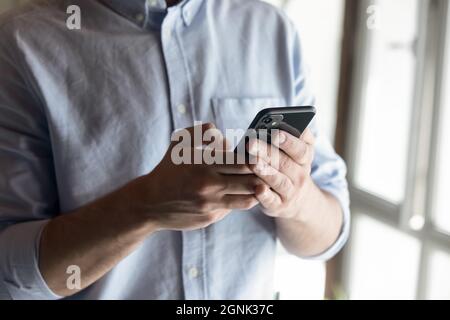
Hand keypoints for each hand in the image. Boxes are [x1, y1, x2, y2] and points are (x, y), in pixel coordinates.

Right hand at [127, 123, 261, 230]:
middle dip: (261, 175)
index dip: (256, 159)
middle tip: (266, 170)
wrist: (149, 203)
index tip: (261, 157)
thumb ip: (202, 132)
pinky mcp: (210, 217)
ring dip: (255, 191)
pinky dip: (238, 201)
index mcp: (203, 163)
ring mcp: (210, 203)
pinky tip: (238, 194)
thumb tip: (226, 137)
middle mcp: (209, 184)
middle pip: (250, 180)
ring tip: (256, 183)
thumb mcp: (179, 143)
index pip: (243, 161)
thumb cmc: (167, 169)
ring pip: (248, 198)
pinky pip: (233, 209)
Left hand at [246, 128, 315, 219]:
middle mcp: (301, 175)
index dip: (288, 141)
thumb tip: (283, 119)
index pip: (300, 148)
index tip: (275, 132)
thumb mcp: (298, 151)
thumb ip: (294, 135)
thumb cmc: (291, 167)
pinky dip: (264, 195)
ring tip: (252, 161)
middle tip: (251, 142)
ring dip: (264, 170)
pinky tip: (257, 188)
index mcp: (305, 157)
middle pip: (284, 162)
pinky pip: (272, 200)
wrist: (300, 200)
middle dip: (267, 151)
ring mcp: (291, 191)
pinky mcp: (279, 205)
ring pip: (278, 180)